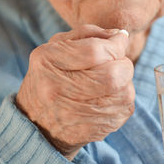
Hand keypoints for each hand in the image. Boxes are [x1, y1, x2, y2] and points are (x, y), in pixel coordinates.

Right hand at [15, 24, 134, 159]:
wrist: (37, 124)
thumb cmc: (51, 76)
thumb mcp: (56, 47)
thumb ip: (88, 33)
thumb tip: (120, 35)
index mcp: (48, 62)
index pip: (95, 51)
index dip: (116, 43)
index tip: (119, 40)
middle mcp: (59, 90)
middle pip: (113, 75)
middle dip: (123, 63)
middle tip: (117, 60)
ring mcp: (76, 114)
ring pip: (125, 92)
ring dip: (125, 81)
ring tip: (110, 80)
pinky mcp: (94, 130)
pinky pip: (125, 108)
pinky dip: (123, 98)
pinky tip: (107, 96)